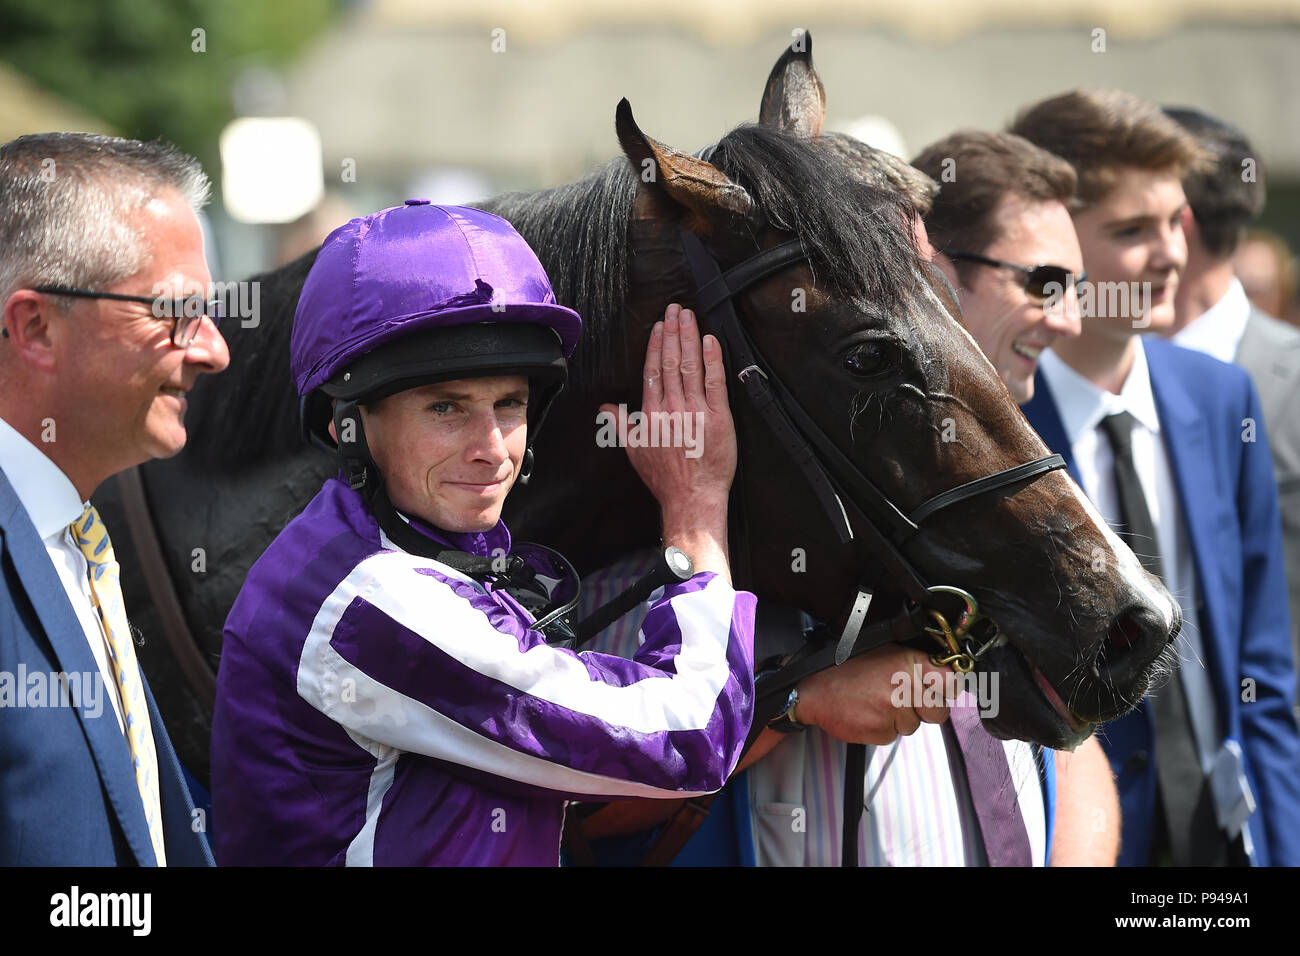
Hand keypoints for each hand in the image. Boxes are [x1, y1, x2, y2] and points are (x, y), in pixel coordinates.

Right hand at [600, 304, 736, 575]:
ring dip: (690, 337)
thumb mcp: (634, 451)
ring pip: (691, 366)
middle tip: (675, 308)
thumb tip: (606, 406)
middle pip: (672, 361)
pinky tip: (710, 340)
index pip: (653, 370)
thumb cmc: (664, 478)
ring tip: (689, 316)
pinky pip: (715, 382)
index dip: (656, 345)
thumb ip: (619, 424)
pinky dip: (713, 359)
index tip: (659, 326)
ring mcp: (696, 411)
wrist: (692, 497)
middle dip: (673, 331)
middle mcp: (672, 408)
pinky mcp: (719, 417)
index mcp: (651, 414)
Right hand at [794, 645, 952, 745]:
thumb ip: (914, 663)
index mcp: (907, 663)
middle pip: (939, 711)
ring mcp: (892, 712)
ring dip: (901, 718)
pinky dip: (883, 728)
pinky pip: (893, 735)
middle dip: (926, 709)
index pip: (950, 681)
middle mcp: (903, 687)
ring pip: (914, 725)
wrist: (813, 689)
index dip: (947, 687)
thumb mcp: (884, 651)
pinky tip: (868, 713)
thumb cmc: (845, 667)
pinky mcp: (880, 732)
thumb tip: (943, 673)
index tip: (941, 689)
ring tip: (878, 702)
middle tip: (907, 699)